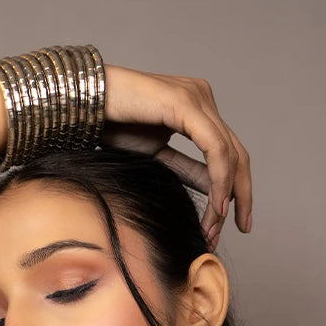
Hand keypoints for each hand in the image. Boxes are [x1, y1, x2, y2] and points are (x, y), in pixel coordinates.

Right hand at [101, 63, 252, 246]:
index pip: (227, 153)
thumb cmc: (110, 126)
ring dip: (225, 196)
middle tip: (242, 228)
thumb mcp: (155, 158)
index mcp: (196, 108)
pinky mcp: (187, 103)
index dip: (233, 189)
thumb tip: (213, 196)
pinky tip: (217, 206)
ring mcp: (197, 98)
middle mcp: (202, 98)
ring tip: (216, 226)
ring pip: (229, 154)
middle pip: (236, 154)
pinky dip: (219, 179)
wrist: (83, 104)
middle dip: (241, 195)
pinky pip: (214, 148)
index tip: (229, 222)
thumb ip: (185, 170)